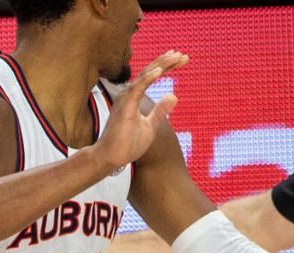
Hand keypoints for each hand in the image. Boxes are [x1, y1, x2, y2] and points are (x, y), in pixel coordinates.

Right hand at [92, 51, 186, 170]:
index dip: (167, 66)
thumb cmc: (127, 144)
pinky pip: (137, 88)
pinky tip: (160, 70)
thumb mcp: (150, 125)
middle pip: (149, 72)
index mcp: (133, 98)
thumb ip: (160, 110)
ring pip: (144, 76)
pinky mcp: (125, 106)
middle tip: (182, 54)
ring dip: (160, 65)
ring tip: (175, 56)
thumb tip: (173, 95)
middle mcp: (128, 95)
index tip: (183, 59)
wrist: (111, 158)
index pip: (151, 77)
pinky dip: (148, 78)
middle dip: (166, 61)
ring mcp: (125, 99)